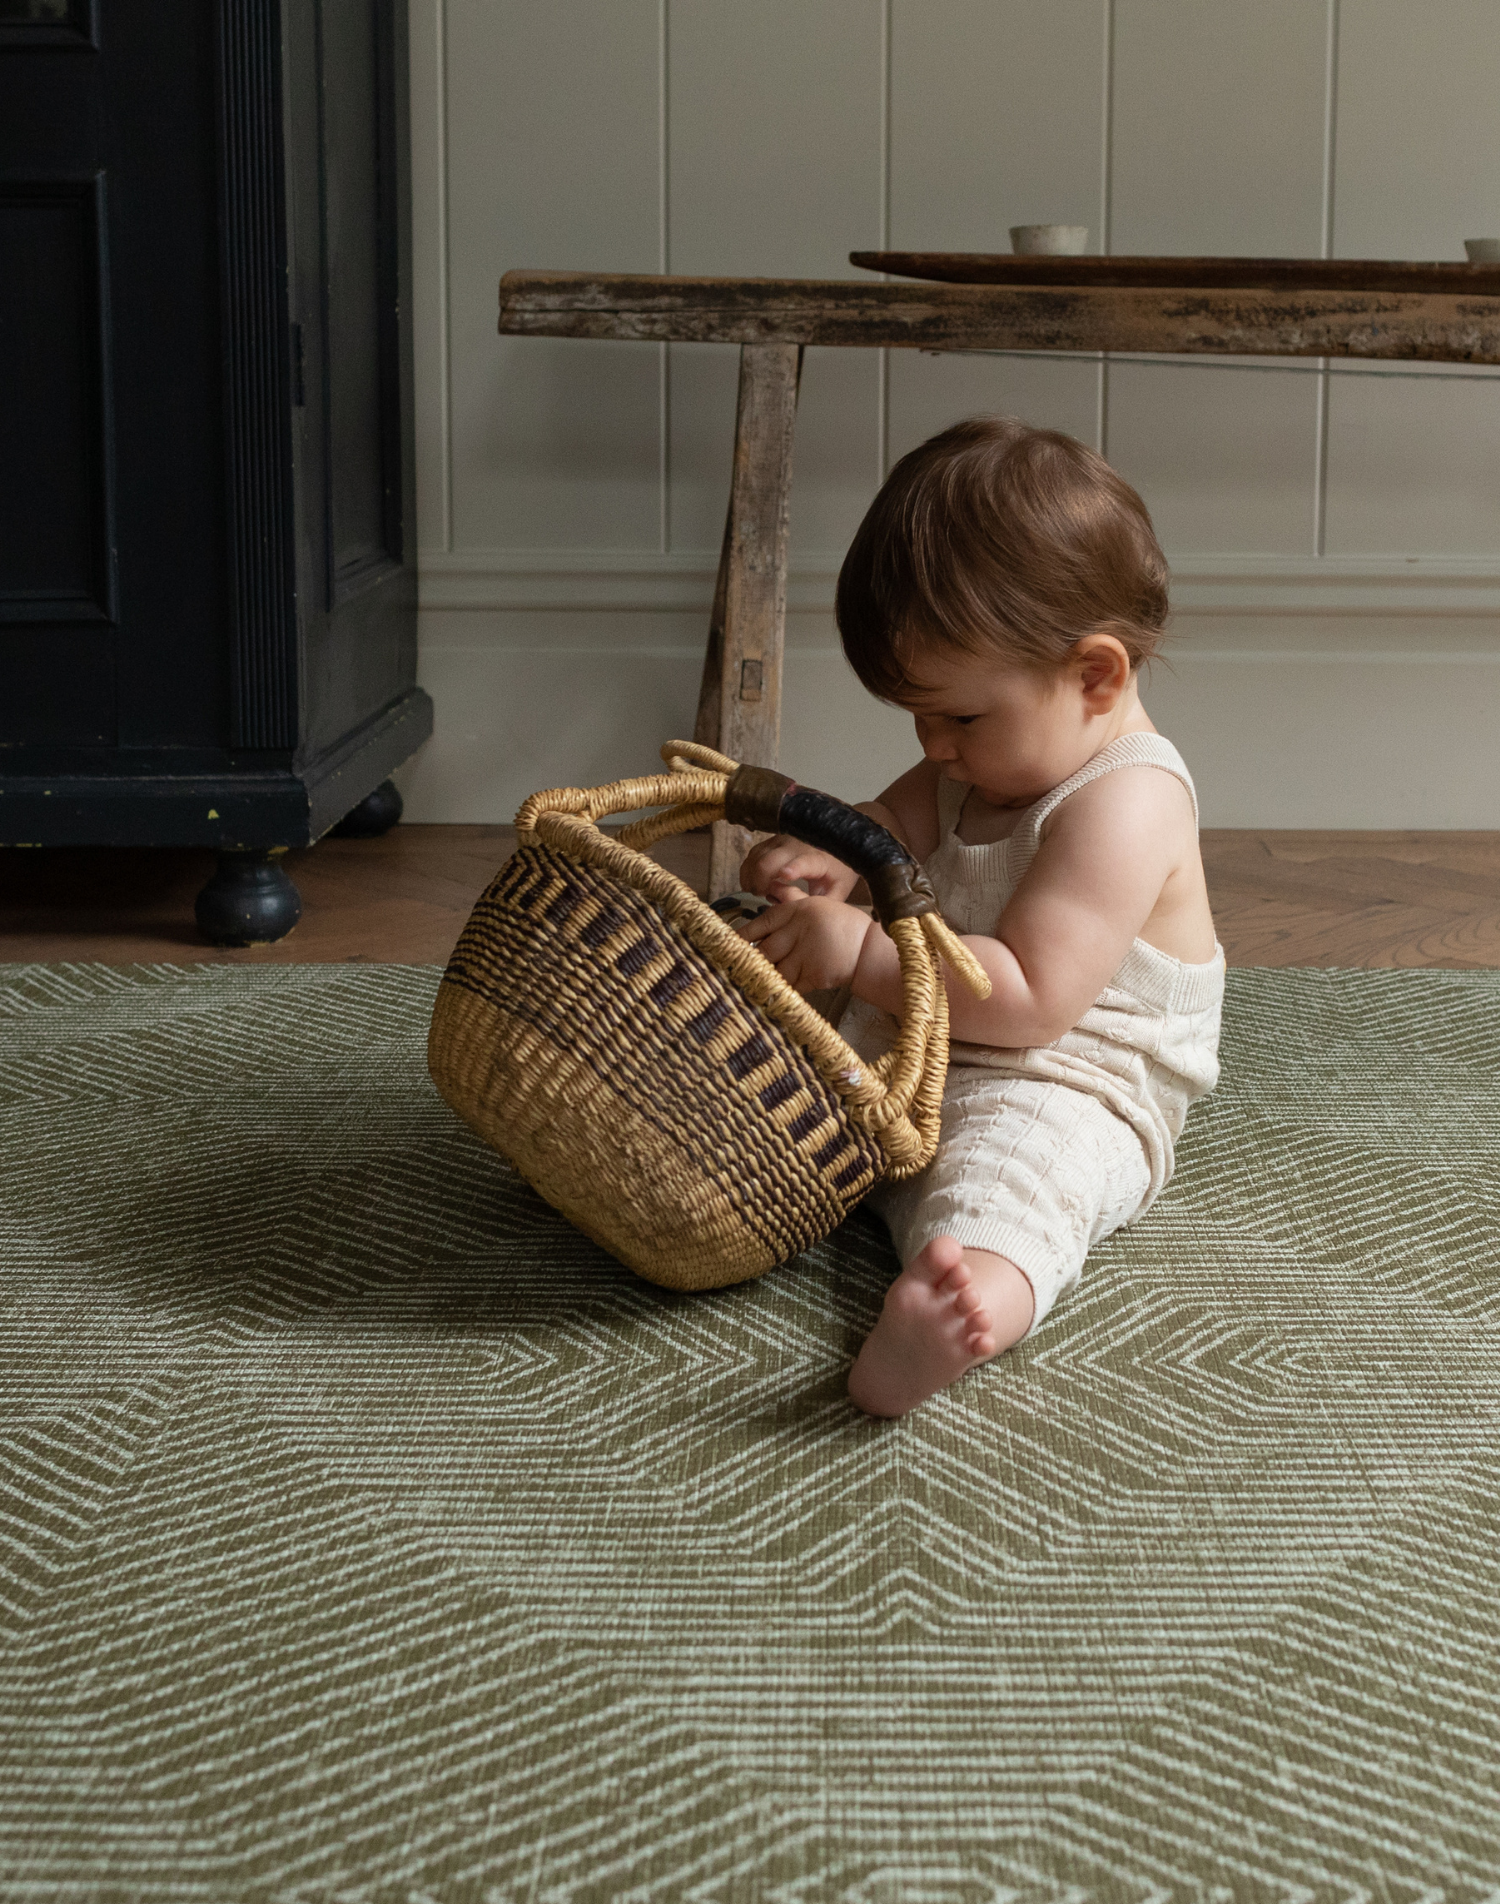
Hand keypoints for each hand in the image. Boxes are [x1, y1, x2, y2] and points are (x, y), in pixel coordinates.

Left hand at [737, 894, 871, 994]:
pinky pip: (790, 986)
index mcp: (797, 911)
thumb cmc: (842, 924)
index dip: (742, 935)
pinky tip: (773, 993)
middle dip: (752, 962)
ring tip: (752, 982)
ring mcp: (807, 954)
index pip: (763, 923)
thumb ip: (792, 899)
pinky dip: (781, 991)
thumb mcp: (818, 904)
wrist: (867, 948)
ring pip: (775, 971)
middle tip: (737, 968)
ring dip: (764, 978)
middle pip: (765, 950)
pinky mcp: (814, 975)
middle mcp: (799, 930)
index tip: (728, 944)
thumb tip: (772, 888)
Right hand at [740, 834, 858, 902]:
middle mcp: (796, 846)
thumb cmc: (837, 871)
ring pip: (755, 857)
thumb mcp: (837, 891)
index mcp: (818, 859)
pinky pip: (752, 855)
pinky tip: (754, 883)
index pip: (804, 862)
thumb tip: (799, 916)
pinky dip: (748, 871)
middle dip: (759, 883)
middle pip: (767, 861)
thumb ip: (820, 905)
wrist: (838, 843)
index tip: (785, 875)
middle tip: (763, 896)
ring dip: (752, 877)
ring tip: (760, 891)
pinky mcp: (771, 841)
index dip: (794, 867)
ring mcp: (781, 841)